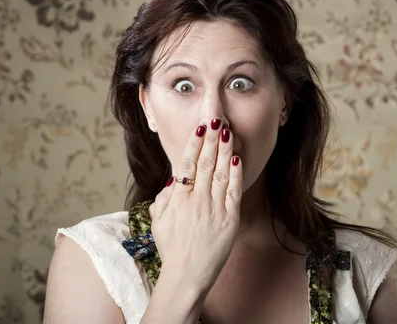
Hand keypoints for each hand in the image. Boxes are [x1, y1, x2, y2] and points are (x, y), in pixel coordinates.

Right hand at [149, 118, 242, 291]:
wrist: (186, 276)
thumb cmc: (171, 249)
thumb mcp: (158, 222)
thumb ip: (163, 199)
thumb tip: (174, 179)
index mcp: (178, 200)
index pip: (187, 164)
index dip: (194, 144)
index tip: (200, 128)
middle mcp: (196, 201)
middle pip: (206, 163)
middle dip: (212, 139)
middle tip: (216, 119)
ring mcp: (214, 209)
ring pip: (221, 173)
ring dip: (225, 150)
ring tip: (228, 131)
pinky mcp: (229, 219)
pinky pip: (234, 191)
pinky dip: (236, 173)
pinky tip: (238, 157)